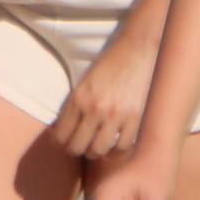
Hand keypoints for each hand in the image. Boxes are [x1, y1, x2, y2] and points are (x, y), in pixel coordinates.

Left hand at [47, 31, 156, 160]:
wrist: (139, 49)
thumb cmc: (112, 62)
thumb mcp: (86, 80)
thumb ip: (75, 104)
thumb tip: (62, 130)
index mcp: (79, 97)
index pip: (60, 134)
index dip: (59, 142)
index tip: (63, 142)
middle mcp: (95, 109)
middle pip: (76, 147)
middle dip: (75, 149)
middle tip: (79, 146)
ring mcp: (116, 116)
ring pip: (98, 151)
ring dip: (95, 151)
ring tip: (97, 145)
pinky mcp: (135, 119)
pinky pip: (122, 147)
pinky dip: (117, 148)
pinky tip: (116, 142)